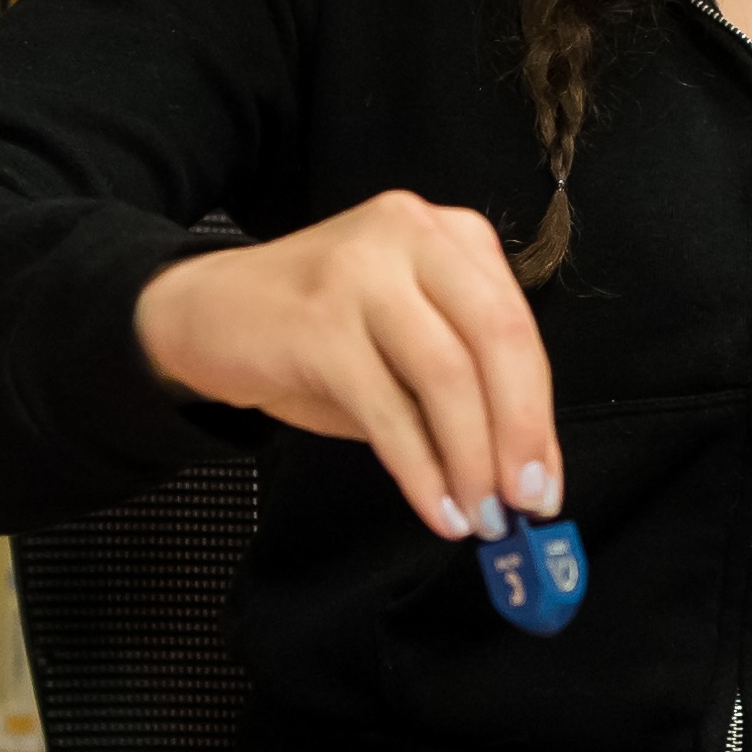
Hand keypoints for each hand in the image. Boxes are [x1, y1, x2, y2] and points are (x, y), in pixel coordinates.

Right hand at [136, 189, 563, 543]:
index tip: (546, 483)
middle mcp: (413, 235)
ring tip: (479, 516)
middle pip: (497, 338)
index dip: (539, 413)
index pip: (518, 327)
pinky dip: (419, 469)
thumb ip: (466, 390)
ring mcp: (362, 271)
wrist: (204, 313)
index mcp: (452, 238)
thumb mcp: (404, 346)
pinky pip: (387, 408)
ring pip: (447, 375)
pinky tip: (435, 507)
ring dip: (470, 460)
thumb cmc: (316, 335)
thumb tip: (525, 472)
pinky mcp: (318, 321)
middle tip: (527, 503)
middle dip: (520, 432)